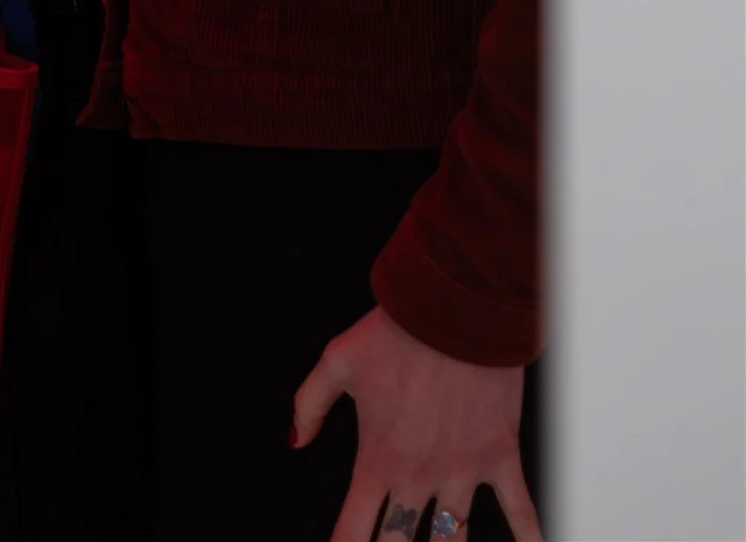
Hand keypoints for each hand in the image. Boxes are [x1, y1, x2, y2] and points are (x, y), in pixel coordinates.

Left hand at [292, 307, 540, 541]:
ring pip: (453, 539)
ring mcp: (462, 470)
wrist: (453, 306)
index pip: (354, 531)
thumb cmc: (393, 331)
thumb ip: (309, 403)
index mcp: (378, 459)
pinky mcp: (500, 455)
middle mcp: (418, 475)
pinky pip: (520, 509)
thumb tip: (295, 441)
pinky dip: (529, 537)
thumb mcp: (338, 360)